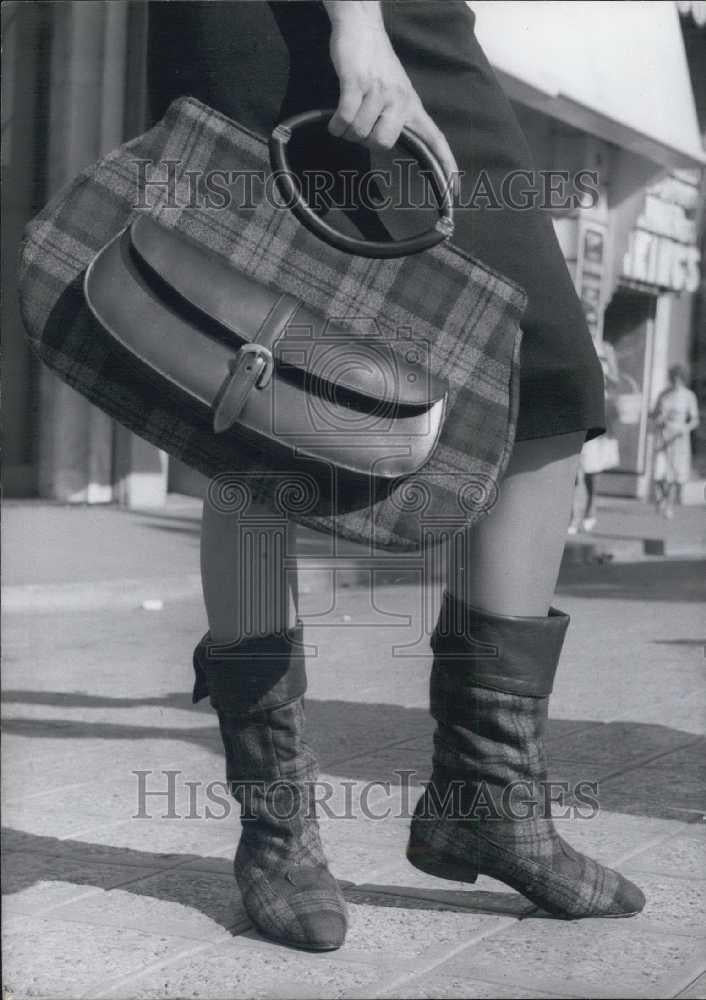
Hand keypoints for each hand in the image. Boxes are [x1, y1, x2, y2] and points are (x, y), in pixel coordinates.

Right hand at [323, 1, 458, 194]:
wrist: (362, 27)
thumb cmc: (377, 65)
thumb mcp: (396, 93)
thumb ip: (397, 120)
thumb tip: (388, 146)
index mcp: (412, 107)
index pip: (435, 140)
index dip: (445, 166)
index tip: (455, 191)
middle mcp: (400, 101)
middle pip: (383, 143)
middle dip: (366, 141)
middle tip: (360, 125)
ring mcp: (379, 92)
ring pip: (359, 133)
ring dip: (346, 130)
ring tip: (347, 112)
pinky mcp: (357, 83)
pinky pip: (345, 119)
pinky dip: (336, 125)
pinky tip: (334, 119)